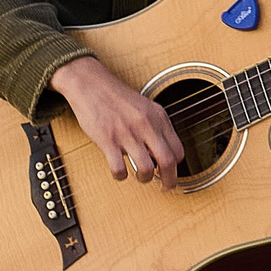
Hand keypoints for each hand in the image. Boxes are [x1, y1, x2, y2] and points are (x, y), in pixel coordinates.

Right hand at [51, 55, 182, 186]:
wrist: (91, 84)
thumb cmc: (117, 98)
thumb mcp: (146, 108)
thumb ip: (157, 128)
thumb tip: (163, 153)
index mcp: (159, 118)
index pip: (178, 150)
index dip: (176, 166)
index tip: (171, 171)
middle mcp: (146, 126)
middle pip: (168, 162)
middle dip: (169, 180)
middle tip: (166, 187)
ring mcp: (127, 133)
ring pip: (146, 169)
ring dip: (144, 179)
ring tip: (140, 177)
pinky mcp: (107, 140)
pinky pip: (119, 169)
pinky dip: (121, 176)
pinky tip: (120, 172)